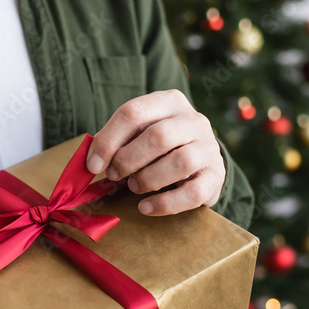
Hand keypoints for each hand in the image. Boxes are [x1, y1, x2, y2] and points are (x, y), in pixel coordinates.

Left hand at [86, 89, 226, 215]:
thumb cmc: (159, 147)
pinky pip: (192, 193)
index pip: (133, 112)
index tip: (93, 165)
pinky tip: (146, 207)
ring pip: (181, 162)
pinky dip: (165, 204)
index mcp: (169, 102)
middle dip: (127, 160)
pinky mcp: (216, 177)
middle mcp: (194, 120)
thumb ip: (117, 142)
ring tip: (133, 187)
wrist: (200, 161)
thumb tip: (92, 162)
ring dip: (148, 179)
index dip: (108, 140)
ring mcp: (209, 148)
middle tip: (113, 176)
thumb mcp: (139, 134)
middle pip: (158, 136)